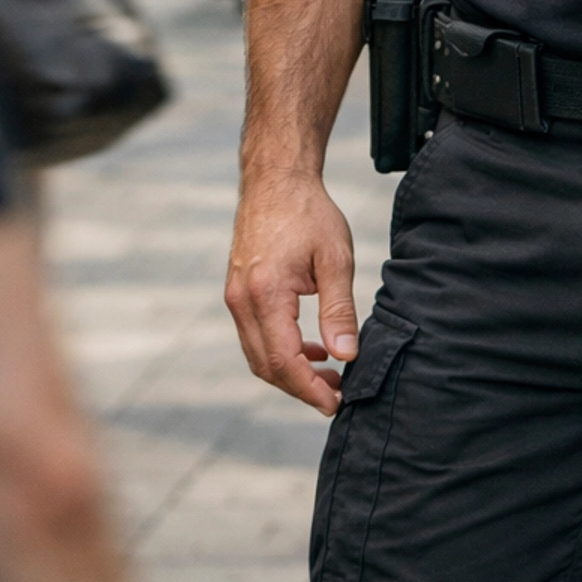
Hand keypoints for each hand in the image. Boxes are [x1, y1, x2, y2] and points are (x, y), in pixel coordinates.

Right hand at [226, 176, 358, 416]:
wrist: (276, 178)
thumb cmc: (308, 212)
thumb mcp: (335, 259)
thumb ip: (339, 310)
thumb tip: (346, 355)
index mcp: (265, 294)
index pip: (285, 361)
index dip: (310, 389)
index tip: (337, 403)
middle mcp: (241, 300)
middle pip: (267, 367)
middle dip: (301, 387)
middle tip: (337, 394)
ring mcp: (234, 296)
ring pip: (257, 355)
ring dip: (290, 371)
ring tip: (329, 374)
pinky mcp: (237, 292)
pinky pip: (254, 336)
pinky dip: (279, 350)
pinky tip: (310, 346)